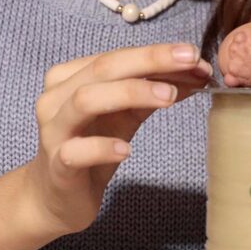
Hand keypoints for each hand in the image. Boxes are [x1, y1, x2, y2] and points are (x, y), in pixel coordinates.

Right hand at [29, 43, 211, 234]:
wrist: (56, 195)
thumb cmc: (91, 146)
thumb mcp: (125, 116)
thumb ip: (152, 93)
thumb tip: (195, 72)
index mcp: (70, 78)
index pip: (116, 56)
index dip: (156, 54)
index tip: (193, 55)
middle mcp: (57, 98)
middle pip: (103, 69)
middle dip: (149, 61)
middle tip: (190, 61)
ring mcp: (54, 131)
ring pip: (86, 100)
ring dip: (130, 93)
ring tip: (168, 97)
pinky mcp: (57, 166)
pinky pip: (76, 151)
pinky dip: (102, 147)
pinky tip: (126, 149)